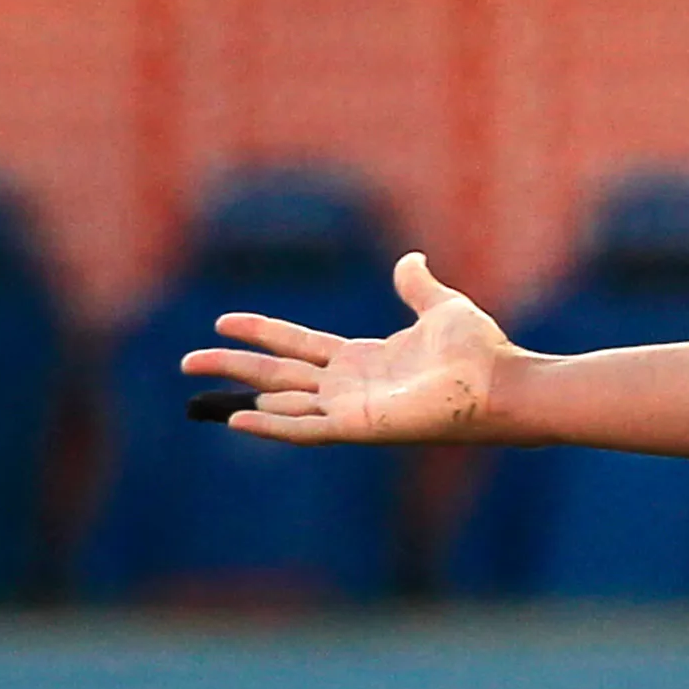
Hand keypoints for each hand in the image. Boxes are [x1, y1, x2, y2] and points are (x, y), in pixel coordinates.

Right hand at [180, 252, 517, 444]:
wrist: (501, 382)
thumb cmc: (479, 352)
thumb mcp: (442, 307)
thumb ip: (417, 286)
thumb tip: (409, 260)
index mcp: (363, 359)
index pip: (299, 346)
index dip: (261, 332)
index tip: (222, 321)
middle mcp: (350, 386)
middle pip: (278, 374)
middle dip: (234, 365)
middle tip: (187, 360)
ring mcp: (351, 409)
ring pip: (281, 400)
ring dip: (240, 393)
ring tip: (197, 388)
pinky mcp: (359, 427)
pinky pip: (305, 428)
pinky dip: (271, 424)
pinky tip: (237, 417)